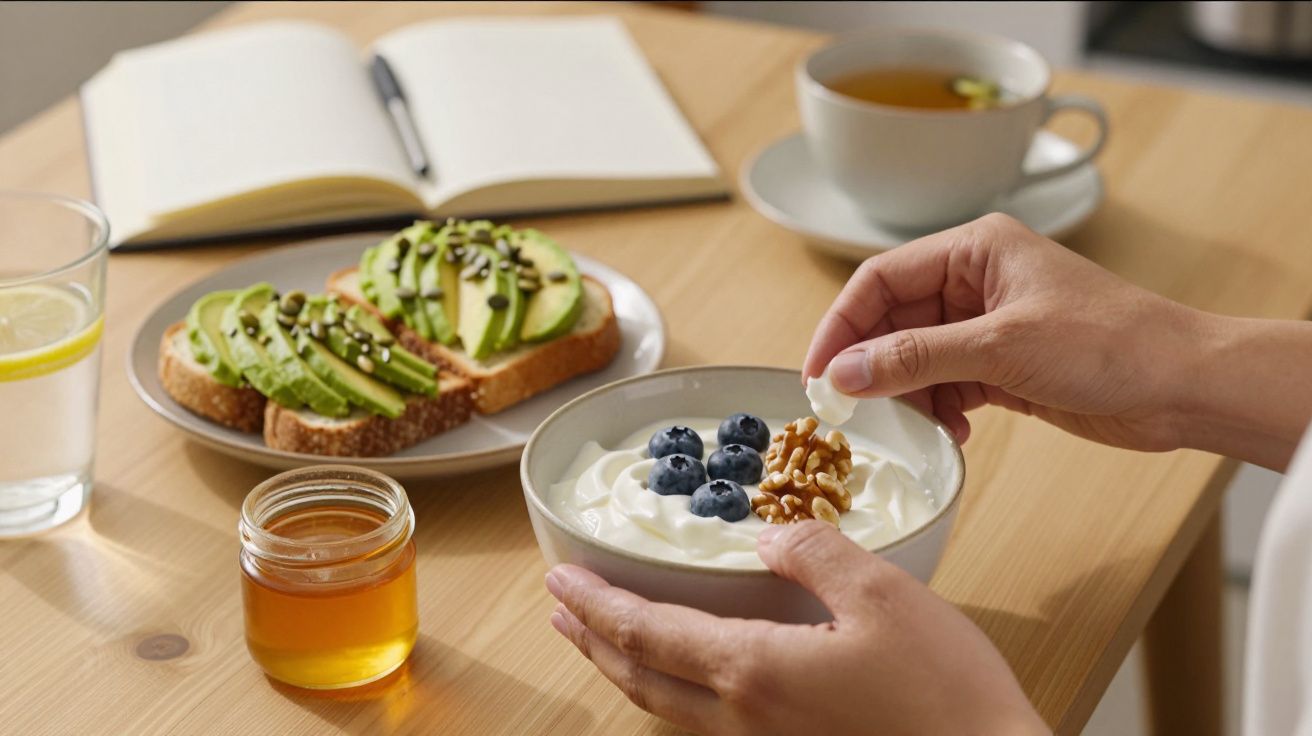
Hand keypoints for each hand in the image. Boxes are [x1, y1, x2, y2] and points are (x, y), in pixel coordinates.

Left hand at [546, 521, 1049, 735]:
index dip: (595, 603)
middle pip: (639, 678)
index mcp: (753, 671)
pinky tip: (686, 675)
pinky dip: (670, 690)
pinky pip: (705, 722)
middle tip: (559, 609)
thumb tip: (766, 538)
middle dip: (590, 640)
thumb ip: (813, 553)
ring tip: (602, 639)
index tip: (558, 578)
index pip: (645, 632)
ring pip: (667, 707)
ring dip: (624, 666)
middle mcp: (743, 718)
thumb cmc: (946, 695)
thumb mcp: (882, 595)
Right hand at [803, 213, 1207, 451]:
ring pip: (916, 358)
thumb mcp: (1000, 347)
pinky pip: (947, 384)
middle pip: (893, 320)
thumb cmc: (1110, 343)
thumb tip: (843, 372)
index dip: (841, 325)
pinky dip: (939, 410)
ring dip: (908, 395)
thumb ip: (915, 358)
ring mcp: (989, 325)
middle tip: (852, 412)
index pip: (880, 279)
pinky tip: (952, 433)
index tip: (817, 374)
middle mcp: (976, 280)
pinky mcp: (1004, 365)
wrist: (1184, 386)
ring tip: (916, 426)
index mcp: (974, 249)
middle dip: (873, 367)